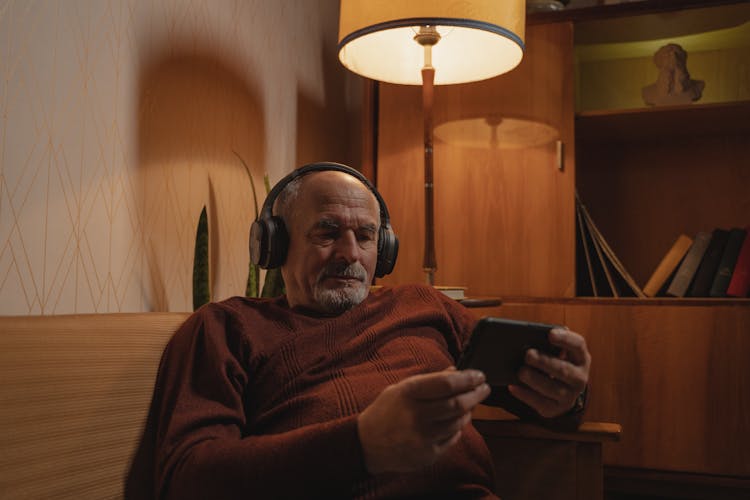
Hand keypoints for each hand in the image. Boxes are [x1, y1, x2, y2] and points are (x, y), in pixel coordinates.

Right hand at [357, 368, 490, 474]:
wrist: (367, 444)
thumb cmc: (385, 411)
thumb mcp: (401, 388)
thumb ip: (429, 380)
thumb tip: (456, 371)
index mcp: (409, 393)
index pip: (447, 383)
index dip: (468, 379)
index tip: (479, 375)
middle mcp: (416, 415)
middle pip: (458, 403)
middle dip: (476, 394)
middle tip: (484, 388)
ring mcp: (423, 437)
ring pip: (458, 422)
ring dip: (468, 411)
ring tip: (470, 403)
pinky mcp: (428, 454)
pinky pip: (452, 438)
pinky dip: (457, 428)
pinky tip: (455, 421)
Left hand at [508, 327, 590, 417]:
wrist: (560, 391)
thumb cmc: (553, 363)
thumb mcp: (555, 353)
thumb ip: (545, 345)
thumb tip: (525, 339)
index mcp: (580, 358)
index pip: (578, 345)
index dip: (565, 339)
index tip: (550, 334)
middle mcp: (579, 377)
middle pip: (564, 369)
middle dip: (545, 362)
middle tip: (528, 354)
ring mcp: (570, 395)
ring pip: (554, 389)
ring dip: (536, 380)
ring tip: (521, 372)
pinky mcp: (556, 408)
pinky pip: (541, 403)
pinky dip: (526, 395)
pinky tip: (513, 387)